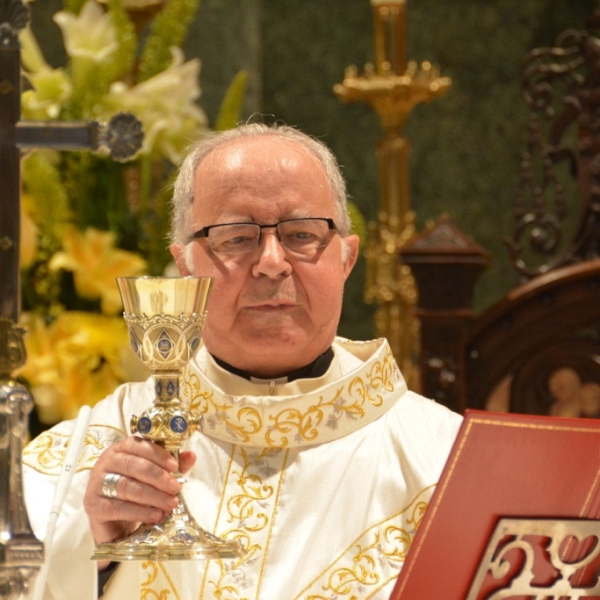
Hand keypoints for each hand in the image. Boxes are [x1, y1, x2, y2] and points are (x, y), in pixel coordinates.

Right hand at [83, 436, 195, 568]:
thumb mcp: (154, 476)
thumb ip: (171, 465)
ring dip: (152, 496)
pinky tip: (155, 515)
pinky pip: (118, 507)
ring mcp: (97, 484)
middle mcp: (106, 462)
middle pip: (133, 466)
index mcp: (121, 449)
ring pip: (126, 487)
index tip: (175, 466)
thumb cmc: (134, 490)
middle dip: (158, 477)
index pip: (139, 445)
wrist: (112, 519)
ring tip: (170, 504)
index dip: (158, 454)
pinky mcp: (93, 505)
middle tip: (176, 488)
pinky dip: (139, 511)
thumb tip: (191, 456)